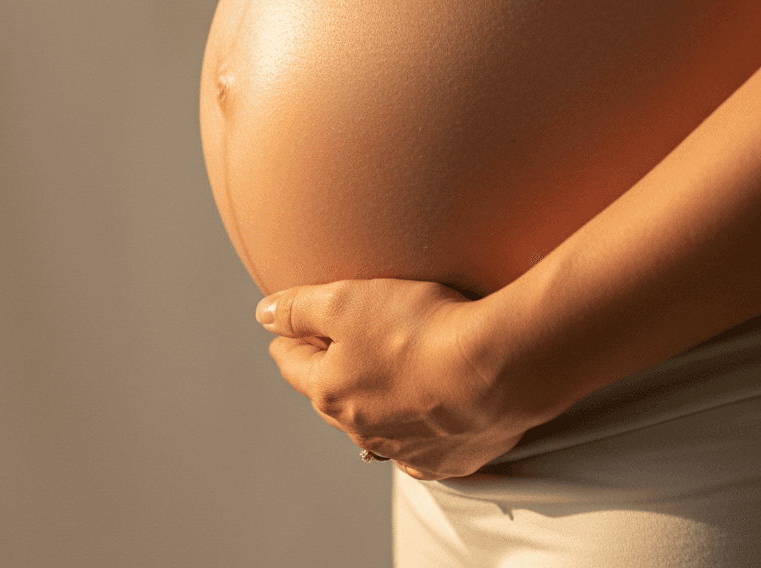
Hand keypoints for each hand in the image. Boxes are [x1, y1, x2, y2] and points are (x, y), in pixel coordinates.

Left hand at [255, 278, 530, 479]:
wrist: (496, 369)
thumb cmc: (418, 329)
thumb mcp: (346, 301)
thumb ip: (299, 308)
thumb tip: (264, 314)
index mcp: (329, 391)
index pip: (293, 363)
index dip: (288, 339)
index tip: (286, 331)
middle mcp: (361, 429)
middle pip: (331, 395)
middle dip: (328, 370)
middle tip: (332, 347)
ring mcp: (405, 448)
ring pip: (373, 422)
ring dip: (371, 398)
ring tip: (381, 374)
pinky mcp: (448, 458)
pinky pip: (418, 442)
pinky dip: (414, 422)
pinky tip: (424, 406)